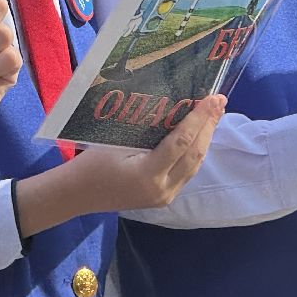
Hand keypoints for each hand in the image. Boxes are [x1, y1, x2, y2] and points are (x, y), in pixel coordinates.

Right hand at [70, 96, 225, 211]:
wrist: (77, 194)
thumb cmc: (91, 164)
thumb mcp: (116, 141)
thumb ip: (147, 130)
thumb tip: (175, 108)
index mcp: (148, 174)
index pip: (182, 142)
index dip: (199, 118)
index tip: (213, 98)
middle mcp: (162, 189)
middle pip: (195, 154)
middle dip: (209, 126)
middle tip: (220, 101)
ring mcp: (165, 197)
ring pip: (195, 164)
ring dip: (205, 138)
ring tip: (214, 114)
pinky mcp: (163, 198)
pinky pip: (186, 172)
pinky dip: (195, 151)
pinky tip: (199, 135)